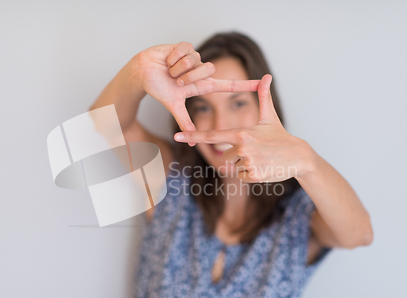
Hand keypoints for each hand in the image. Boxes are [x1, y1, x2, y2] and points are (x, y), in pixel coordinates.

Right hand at [132, 42, 260, 142]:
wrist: (142, 72)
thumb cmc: (157, 87)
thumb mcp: (173, 105)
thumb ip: (185, 122)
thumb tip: (192, 142)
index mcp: (201, 85)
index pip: (228, 86)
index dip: (246, 85)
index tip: (264, 82)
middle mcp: (201, 71)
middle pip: (208, 71)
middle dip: (188, 77)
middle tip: (176, 80)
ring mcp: (194, 58)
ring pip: (196, 61)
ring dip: (179, 68)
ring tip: (170, 70)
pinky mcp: (185, 46)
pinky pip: (186, 50)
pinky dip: (173, 57)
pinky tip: (167, 59)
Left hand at [173, 74, 315, 181]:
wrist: (299, 157)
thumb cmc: (281, 136)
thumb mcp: (270, 117)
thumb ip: (263, 97)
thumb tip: (266, 76)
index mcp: (242, 133)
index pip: (212, 135)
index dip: (193, 136)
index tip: (177, 136)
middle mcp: (242, 148)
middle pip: (226, 155)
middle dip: (238, 155)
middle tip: (256, 151)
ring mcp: (248, 162)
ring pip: (234, 167)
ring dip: (244, 165)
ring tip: (261, 159)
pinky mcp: (253, 176)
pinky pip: (241, 176)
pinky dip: (250, 174)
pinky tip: (263, 167)